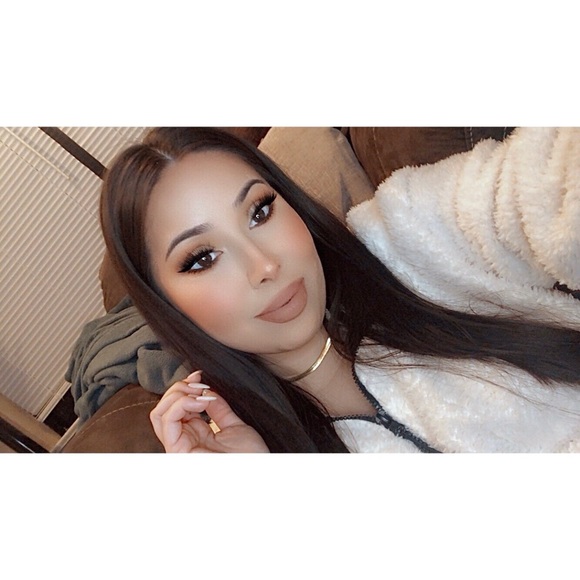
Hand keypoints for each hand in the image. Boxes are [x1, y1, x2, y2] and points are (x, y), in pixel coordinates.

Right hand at [150, 371, 268, 452]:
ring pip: (159, 413)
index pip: (176, 407)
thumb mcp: (234, 426)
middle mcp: (184, 442)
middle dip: (178, 388)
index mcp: (195, 436)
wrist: (260, 474)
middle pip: (163, 408)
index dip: (185, 387)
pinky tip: (200, 401)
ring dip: (177, 394)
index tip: (200, 375)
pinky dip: (181, 404)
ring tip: (199, 393)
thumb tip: (206, 391)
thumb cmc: (252, 458)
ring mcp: (180, 448)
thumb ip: (218, 409)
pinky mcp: (179, 452)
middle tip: (199, 383)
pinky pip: (167, 423)